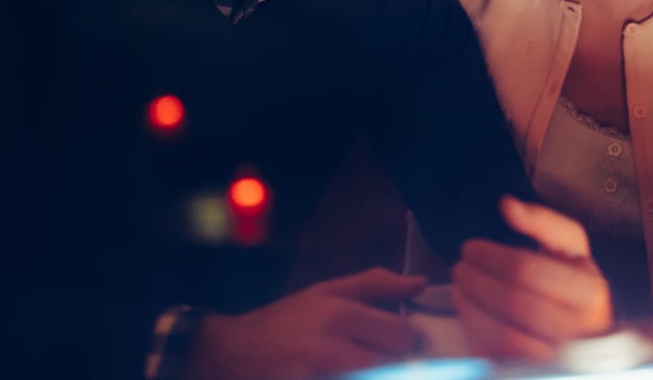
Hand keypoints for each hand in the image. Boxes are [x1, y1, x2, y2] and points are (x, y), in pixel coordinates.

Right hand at [184, 267, 426, 379]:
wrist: (231, 353)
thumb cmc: (286, 319)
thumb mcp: (327, 291)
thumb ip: (376, 284)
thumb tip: (420, 283)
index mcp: (341, 315)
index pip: (402, 335)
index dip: (406, 341)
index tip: (397, 342)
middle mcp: (332, 350)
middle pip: (394, 368)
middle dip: (394, 366)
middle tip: (379, 358)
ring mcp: (320, 377)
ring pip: (376, 376)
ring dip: (376, 372)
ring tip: (363, 365)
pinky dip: (356, 378)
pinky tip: (347, 372)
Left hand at [451, 196, 612, 361]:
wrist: (591, 330)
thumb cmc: (576, 283)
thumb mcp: (571, 245)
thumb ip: (542, 220)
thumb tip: (508, 206)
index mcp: (589, 291)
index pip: (528, 270)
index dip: (492, 256)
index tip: (471, 247)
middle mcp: (577, 329)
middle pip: (514, 302)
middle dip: (477, 281)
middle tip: (460, 267)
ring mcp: (557, 357)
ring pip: (504, 336)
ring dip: (471, 308)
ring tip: (460, 287)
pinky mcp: (535, 373)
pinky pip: (497, 357)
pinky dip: (476, 333)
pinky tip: (469, 311)